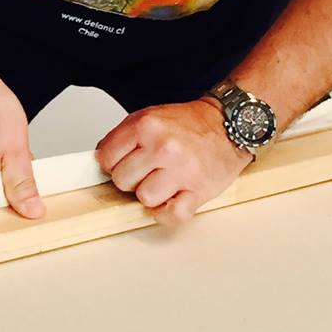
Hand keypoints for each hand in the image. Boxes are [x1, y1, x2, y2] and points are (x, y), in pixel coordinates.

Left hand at [96, 98, 251, 223]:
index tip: (127, 162)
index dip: (114, 163)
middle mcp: (163, 147)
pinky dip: (168, 213)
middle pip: (122, 181)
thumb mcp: (150, 116)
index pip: (106, 158)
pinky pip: (172, 215)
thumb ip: (124, 137)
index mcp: (146, 126)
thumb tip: (102, 160)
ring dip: (152, 195)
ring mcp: (182, 170)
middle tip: (149, 170)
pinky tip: (172, 200)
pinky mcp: (199, 190)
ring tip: (165, 182)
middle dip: (133, 178)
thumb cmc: (190, 124)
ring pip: (144, 199)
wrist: (229, 125)